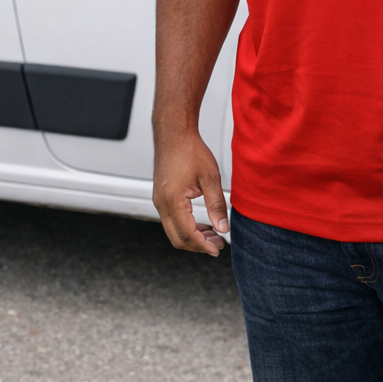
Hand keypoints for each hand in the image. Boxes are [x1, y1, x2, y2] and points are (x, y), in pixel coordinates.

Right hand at [153, 127, 229, 255]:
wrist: (174, 133)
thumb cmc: (189, 150)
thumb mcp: (210, 178)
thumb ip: (216, 206)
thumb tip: (223, 228)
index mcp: (173, 200)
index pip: (188, 234)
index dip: (204, 246)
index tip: (218, 249)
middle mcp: (161, 203)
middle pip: (177, 238)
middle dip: (197, 246)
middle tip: (217, 244)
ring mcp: (159, 200)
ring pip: (173, 230)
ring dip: (192, 236)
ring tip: (213, 234)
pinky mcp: (160, 196)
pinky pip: (171, 219)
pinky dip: (185, 226)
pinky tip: (201, 222)